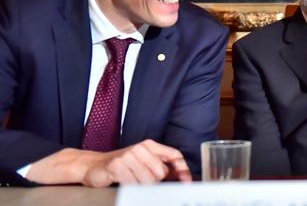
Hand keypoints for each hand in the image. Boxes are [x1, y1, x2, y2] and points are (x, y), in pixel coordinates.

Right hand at [26, 139, 191, 186]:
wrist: (93, 166)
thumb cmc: (121, 165)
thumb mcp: (143, 163)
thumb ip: (162, 167)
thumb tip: (182, 177)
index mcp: (150, 145)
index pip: (173, 154)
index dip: (182, 168)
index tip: (187, 181)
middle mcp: (140, 148)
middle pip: (161, 172)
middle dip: (155, 182)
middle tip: (142, 181)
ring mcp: (128, 156)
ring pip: (148, 180)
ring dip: (141, 187)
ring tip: (131, 182)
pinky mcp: (116, 165)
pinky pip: (132, 184)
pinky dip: (130, 188)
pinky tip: (124, 183)